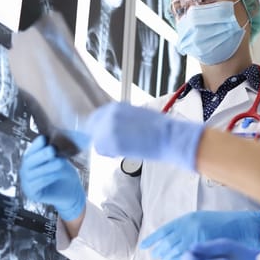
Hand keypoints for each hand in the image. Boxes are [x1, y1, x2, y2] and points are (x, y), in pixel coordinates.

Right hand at [19, 136, 85, 220]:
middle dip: (41, 155)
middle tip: (52, 150)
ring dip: (48, 167)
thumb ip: (54, 153)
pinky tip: (57, 174)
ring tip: (60, 162)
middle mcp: (25, 171)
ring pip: (35, 173)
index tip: (44, 138)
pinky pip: (39, 184)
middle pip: (29, 162)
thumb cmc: (65, 174)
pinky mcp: (32, 194)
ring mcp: (26, 183)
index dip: (36, 145)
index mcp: (30, 161)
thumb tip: (51, 143)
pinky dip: (49, 178)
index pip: (30, 151)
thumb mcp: (60, 160)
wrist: (71, 193)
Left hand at [86, 102, 203, 170]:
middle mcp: (110, 114)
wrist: (168, 135)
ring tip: (121, 149)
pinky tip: (121, 153)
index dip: (99, 127)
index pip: (97, 116)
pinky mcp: (112, 141)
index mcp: (116, 106)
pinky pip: (102, 150)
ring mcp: (109, 128)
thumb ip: (121, 119)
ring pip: (97, 141)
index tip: (104, 135)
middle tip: (111, 145)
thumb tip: (115, 127)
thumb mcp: (136, 114)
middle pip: (92, 127)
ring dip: (106, 146)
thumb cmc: (158, 127)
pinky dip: (109, 153)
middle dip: (99, 136)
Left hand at [140, 211, 259, 259]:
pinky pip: (186, 258)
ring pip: (175, 251)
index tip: (143, 245)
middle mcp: (188, 228)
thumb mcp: (197, 218)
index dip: (152, 239)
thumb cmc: (216, 221)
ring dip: (167, 257)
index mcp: (185, 219)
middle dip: (160, 250)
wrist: (236, 224)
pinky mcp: (203, 247)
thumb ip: (183, 226)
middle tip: (156, 255)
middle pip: (167, 242)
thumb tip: (168, 235)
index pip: (163, 230)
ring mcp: (195, 238)